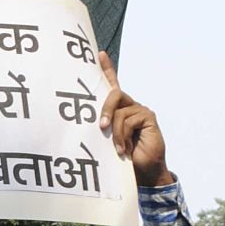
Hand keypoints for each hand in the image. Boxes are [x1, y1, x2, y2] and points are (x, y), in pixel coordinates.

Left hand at [99, 52, 171, 186]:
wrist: (141, 170)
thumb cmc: (119, 157)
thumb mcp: (104, 140)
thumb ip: (98, 128)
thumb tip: (78, 123)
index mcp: (118, 108)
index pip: (112, 85)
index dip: (107, 69)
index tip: (99, 55)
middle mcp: (129, 105)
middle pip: (113, 95)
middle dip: (104, 110)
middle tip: (100, 127)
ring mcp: (140, 110)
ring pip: (119, 112)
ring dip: (114, 133)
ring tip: (116, 148)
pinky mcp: (148, 117)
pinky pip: (129, 120)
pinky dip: (122, 136)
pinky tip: (123, 149)